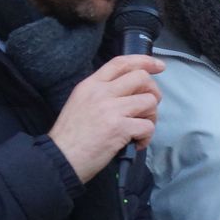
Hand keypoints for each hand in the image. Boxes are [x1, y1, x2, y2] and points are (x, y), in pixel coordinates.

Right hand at [48, 55, 163, 183]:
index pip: (121, 63)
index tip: (159, 66)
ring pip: (150, 101)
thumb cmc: (70, 136)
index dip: (144, 61)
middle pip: (142, 78)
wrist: (60, 159)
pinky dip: (147, 137)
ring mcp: (111, 109)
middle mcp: (101, 92)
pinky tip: (136, 143)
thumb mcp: (80, 103)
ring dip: (151, 117)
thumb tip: (131, 91)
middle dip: (153, 92)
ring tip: (139, 129)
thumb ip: (102, 93)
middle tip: (148, 108)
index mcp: (90, 85)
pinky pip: (148, 126)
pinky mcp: (120, 127)